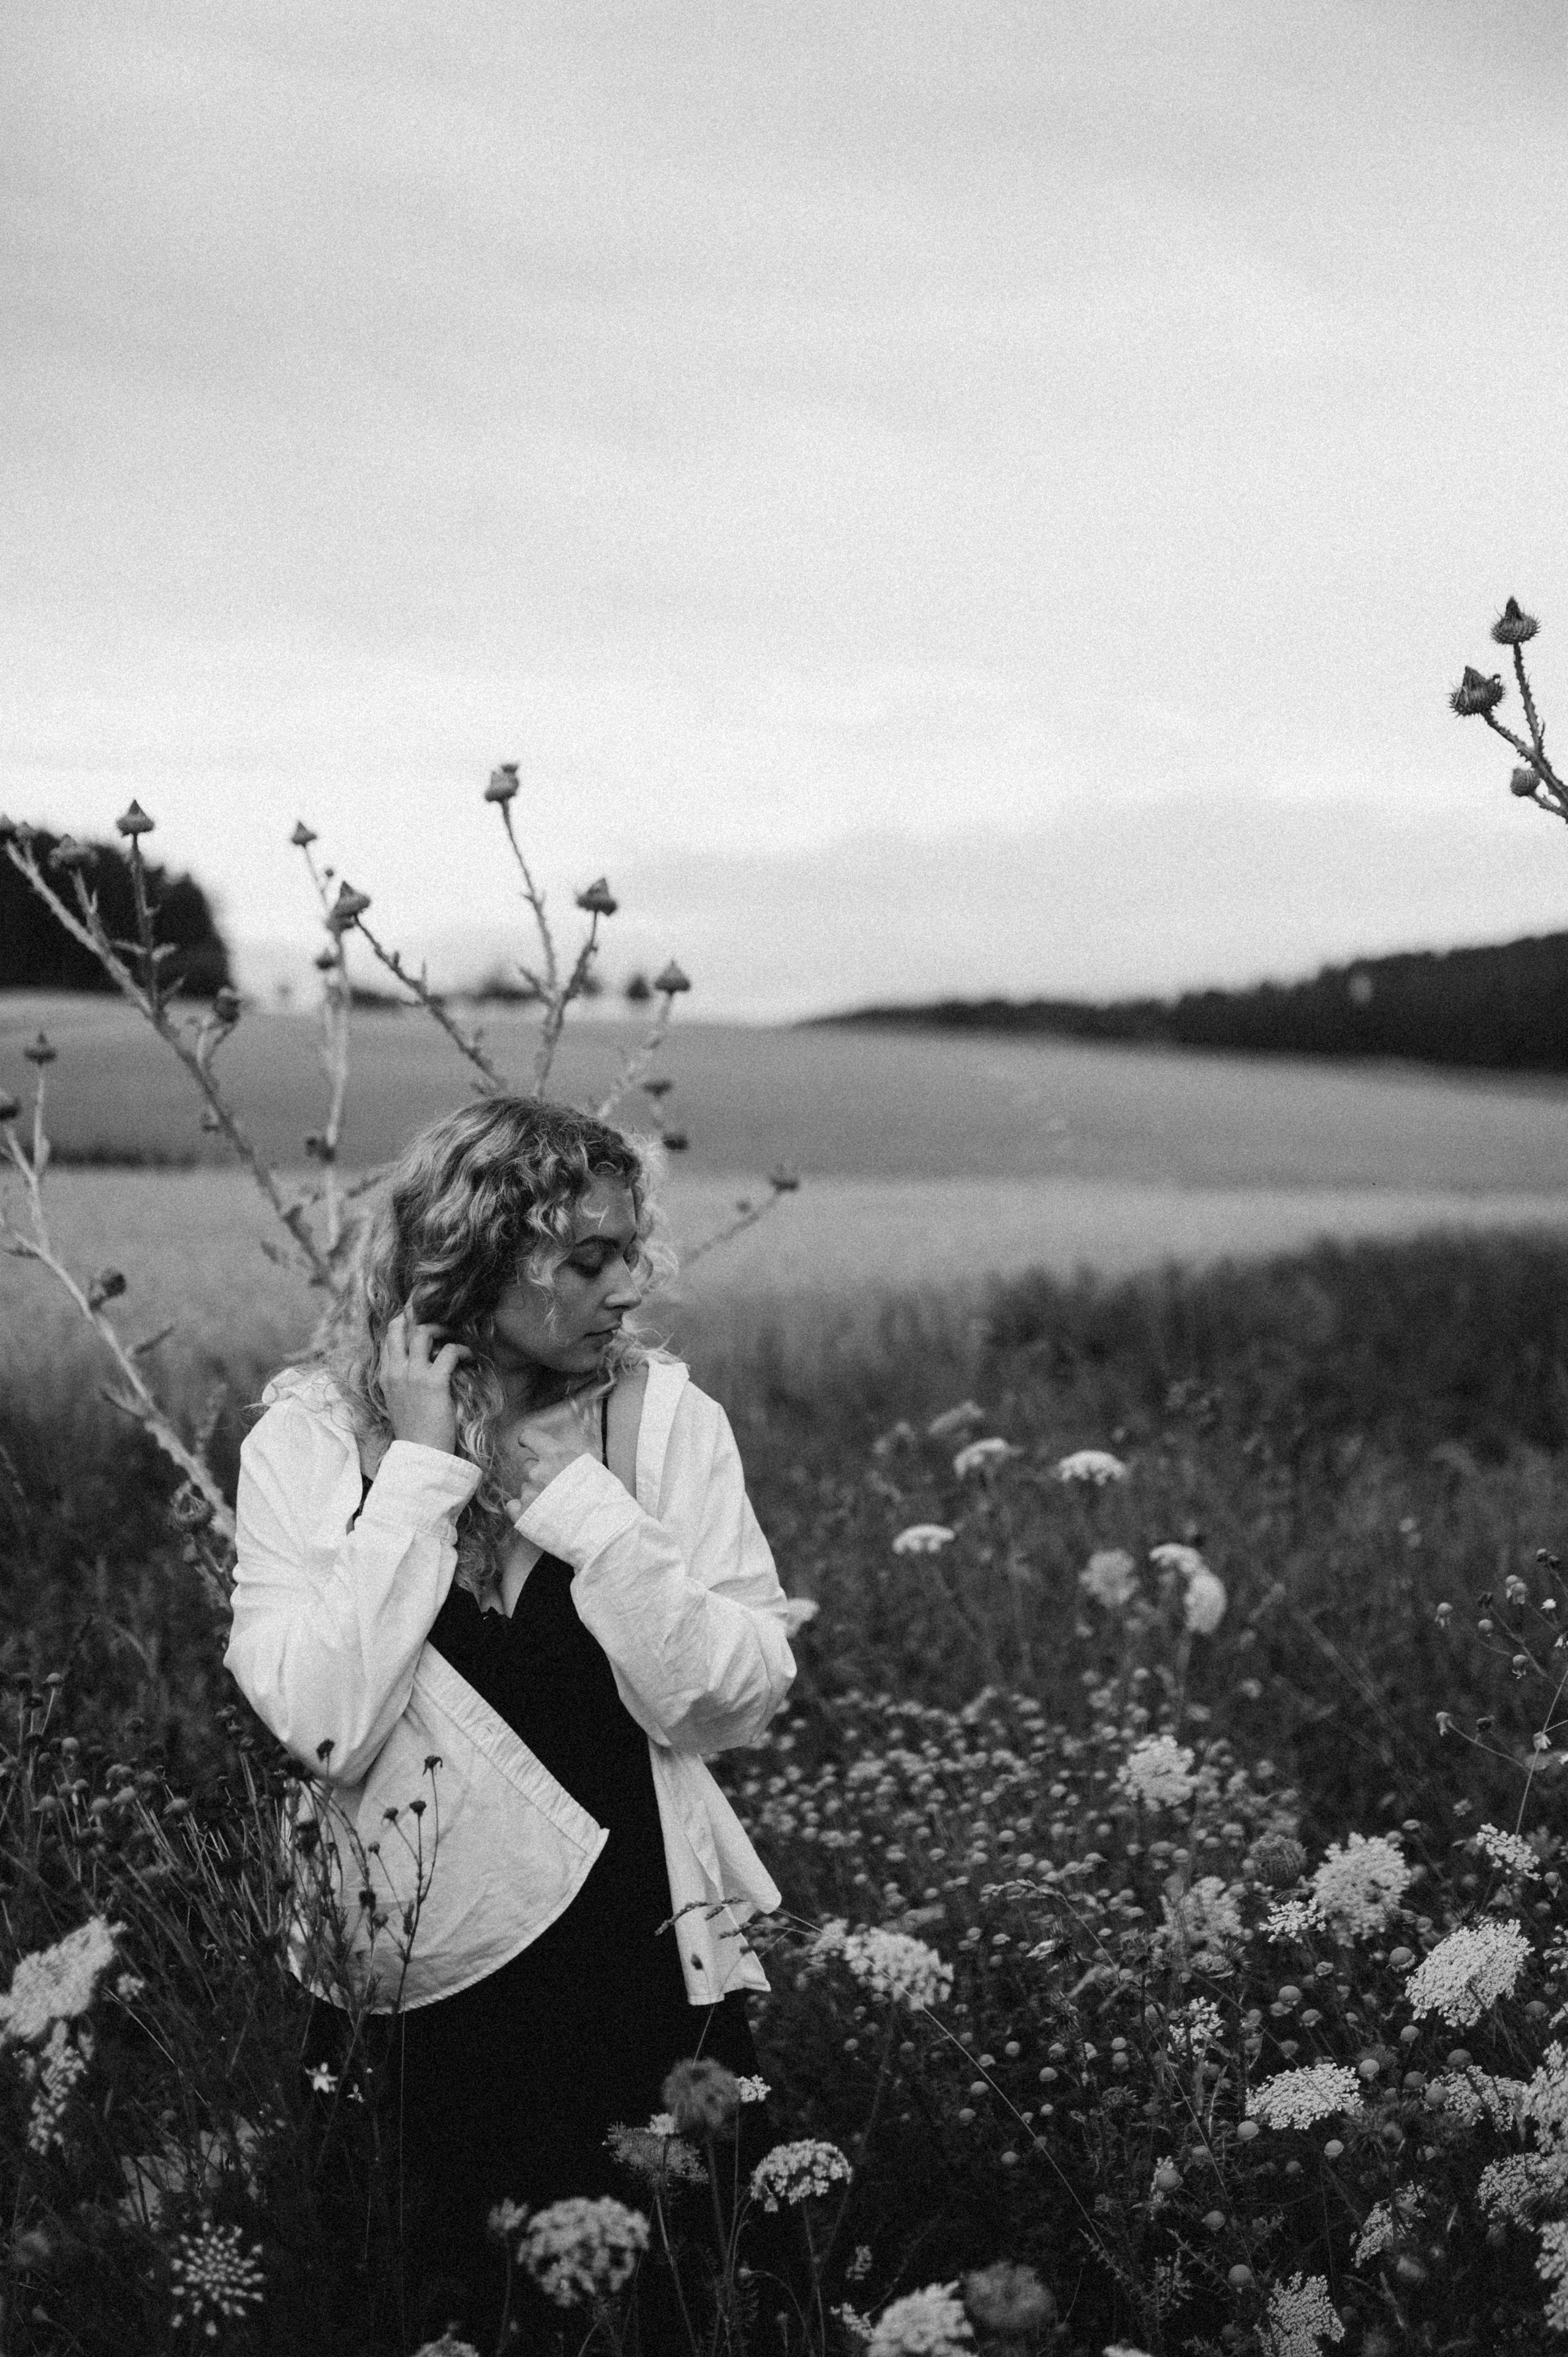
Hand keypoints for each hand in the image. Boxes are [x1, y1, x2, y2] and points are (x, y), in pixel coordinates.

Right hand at [379, 1306, 470, 1454]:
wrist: (421, 1454)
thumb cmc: (415, 1430)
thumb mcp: (399, 1401)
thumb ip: (403, 1380)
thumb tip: (421, 1363)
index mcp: (386, 1377)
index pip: (388, 1339)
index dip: (403, 1326)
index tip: (418, 1322)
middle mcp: (395, 1372)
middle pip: (399, 1328)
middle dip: (417, 1317)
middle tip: (437, 1321)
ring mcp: (413, 1375)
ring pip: (422, 1333)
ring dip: (441, 1329)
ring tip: (453, 1335)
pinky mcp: (433, 1382)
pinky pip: (449, 1351)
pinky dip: (462, 1349)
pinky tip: (469, 1356)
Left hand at [504, 1397, 598, 1518]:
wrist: (601, 1529)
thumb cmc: (603, 1498)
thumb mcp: (592, 1468)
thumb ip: (570, 1461)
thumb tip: (563, 1461)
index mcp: (556, 1456)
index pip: (530, 1437)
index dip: (526, 1439)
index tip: (524, 1442)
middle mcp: (538, 1472)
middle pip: (527, 1466)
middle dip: (538, 1475)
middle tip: (554, 1488)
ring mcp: (529, 1494)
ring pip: (525, 1488)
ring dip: (535, 1495)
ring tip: (553, 1508)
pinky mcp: (523, 1516)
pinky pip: (512, 1507)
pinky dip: (521, 1510)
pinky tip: (535, 1515)